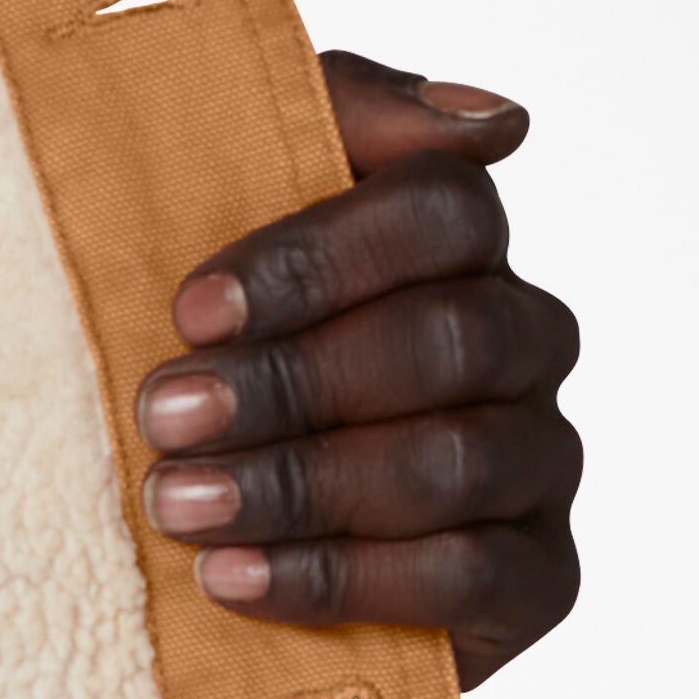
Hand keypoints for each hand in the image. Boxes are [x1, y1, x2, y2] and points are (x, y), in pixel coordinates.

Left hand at [133, 49, 581, 689]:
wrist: (189, 520)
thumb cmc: (211, 344)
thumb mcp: (231, 201)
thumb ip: (346, 117)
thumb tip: (494, 120)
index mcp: (458, 246)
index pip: (442, 211)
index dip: (316, 259)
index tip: (190, 312)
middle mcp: (520, 343)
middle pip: (447, 340)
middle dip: (289, 383)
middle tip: (162, 417)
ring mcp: (536, 461)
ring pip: (450, 462)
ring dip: (298, 485)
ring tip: (177, 504)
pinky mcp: (533, 578)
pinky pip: (465, 577)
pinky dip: (339, 581)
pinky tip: (230, 579)